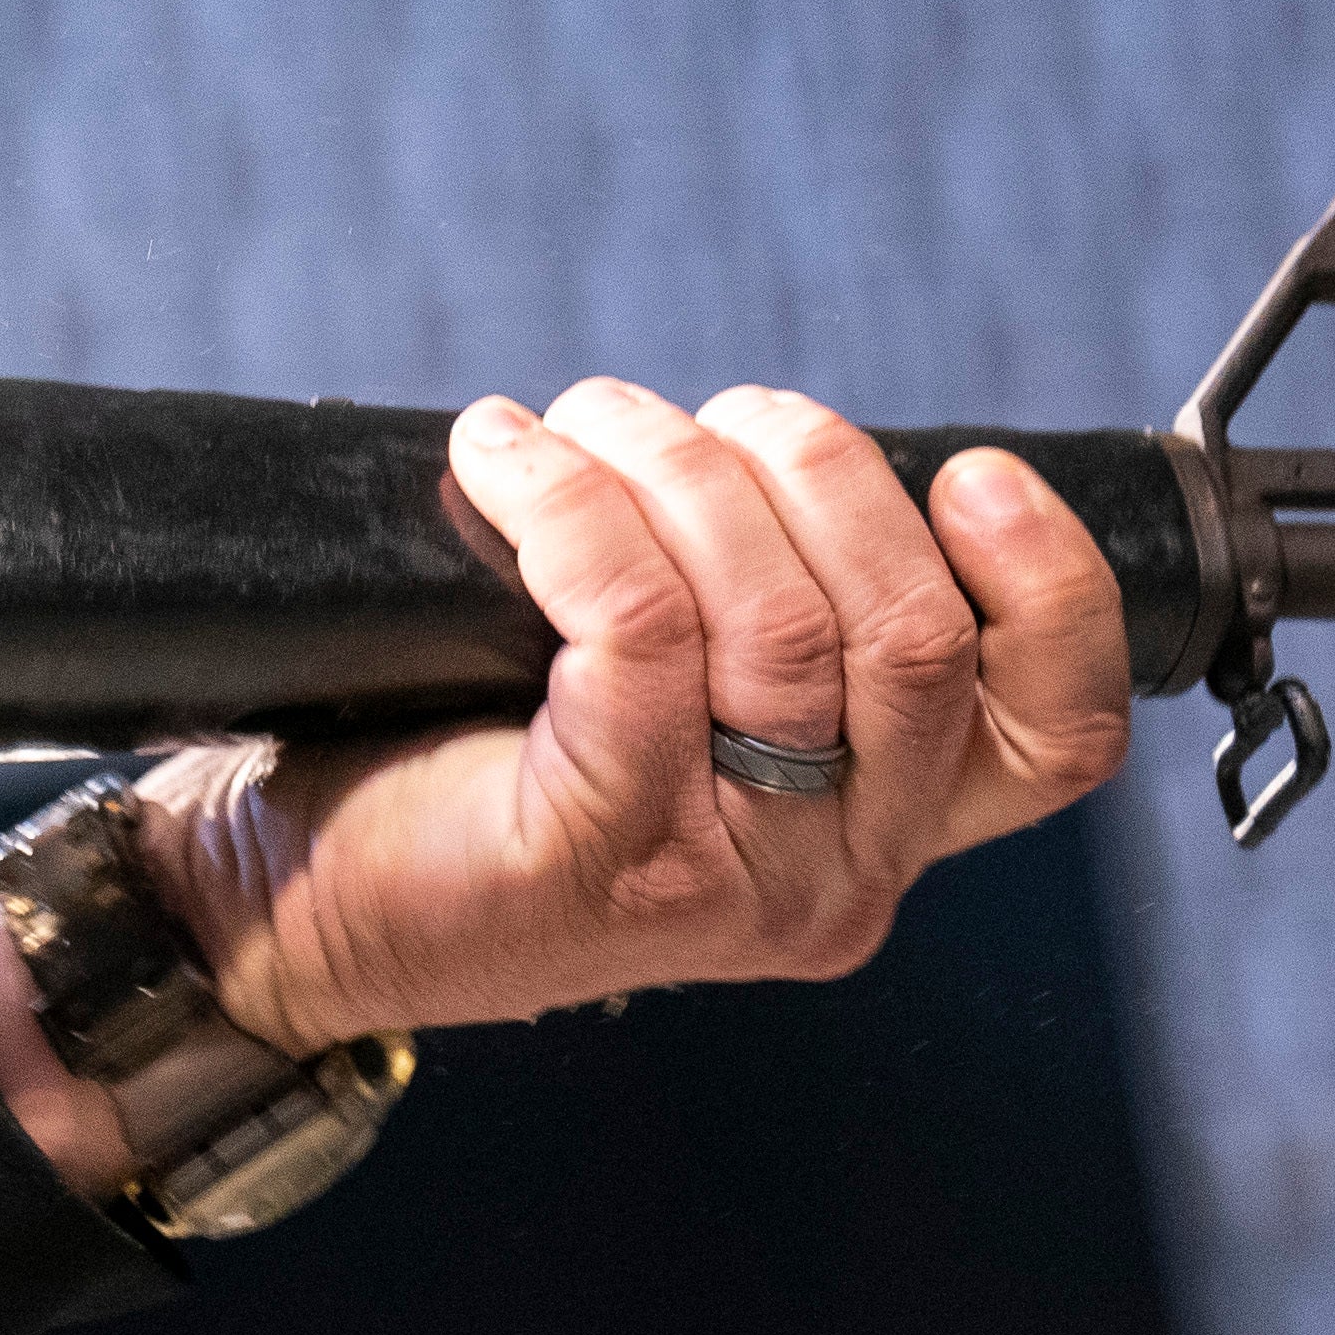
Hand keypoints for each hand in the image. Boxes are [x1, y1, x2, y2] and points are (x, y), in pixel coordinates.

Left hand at [0, 384, 1130, 1192]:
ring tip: (579, 428)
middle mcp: (830, 879)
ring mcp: (722, 878)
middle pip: (915, 636)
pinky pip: (634, 622)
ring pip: (780, 619)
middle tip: (684, 424)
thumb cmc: (471, 773)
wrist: (281, 910)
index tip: (967, 475)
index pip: (1052, 736)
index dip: (1049, 587)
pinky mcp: (596, 847)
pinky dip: (569, 503)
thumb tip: (788, 453)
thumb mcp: (677, 716)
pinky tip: (500, 461)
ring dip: (674, 468)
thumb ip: (776, 630)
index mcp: (875, 839)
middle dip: (808, 470)